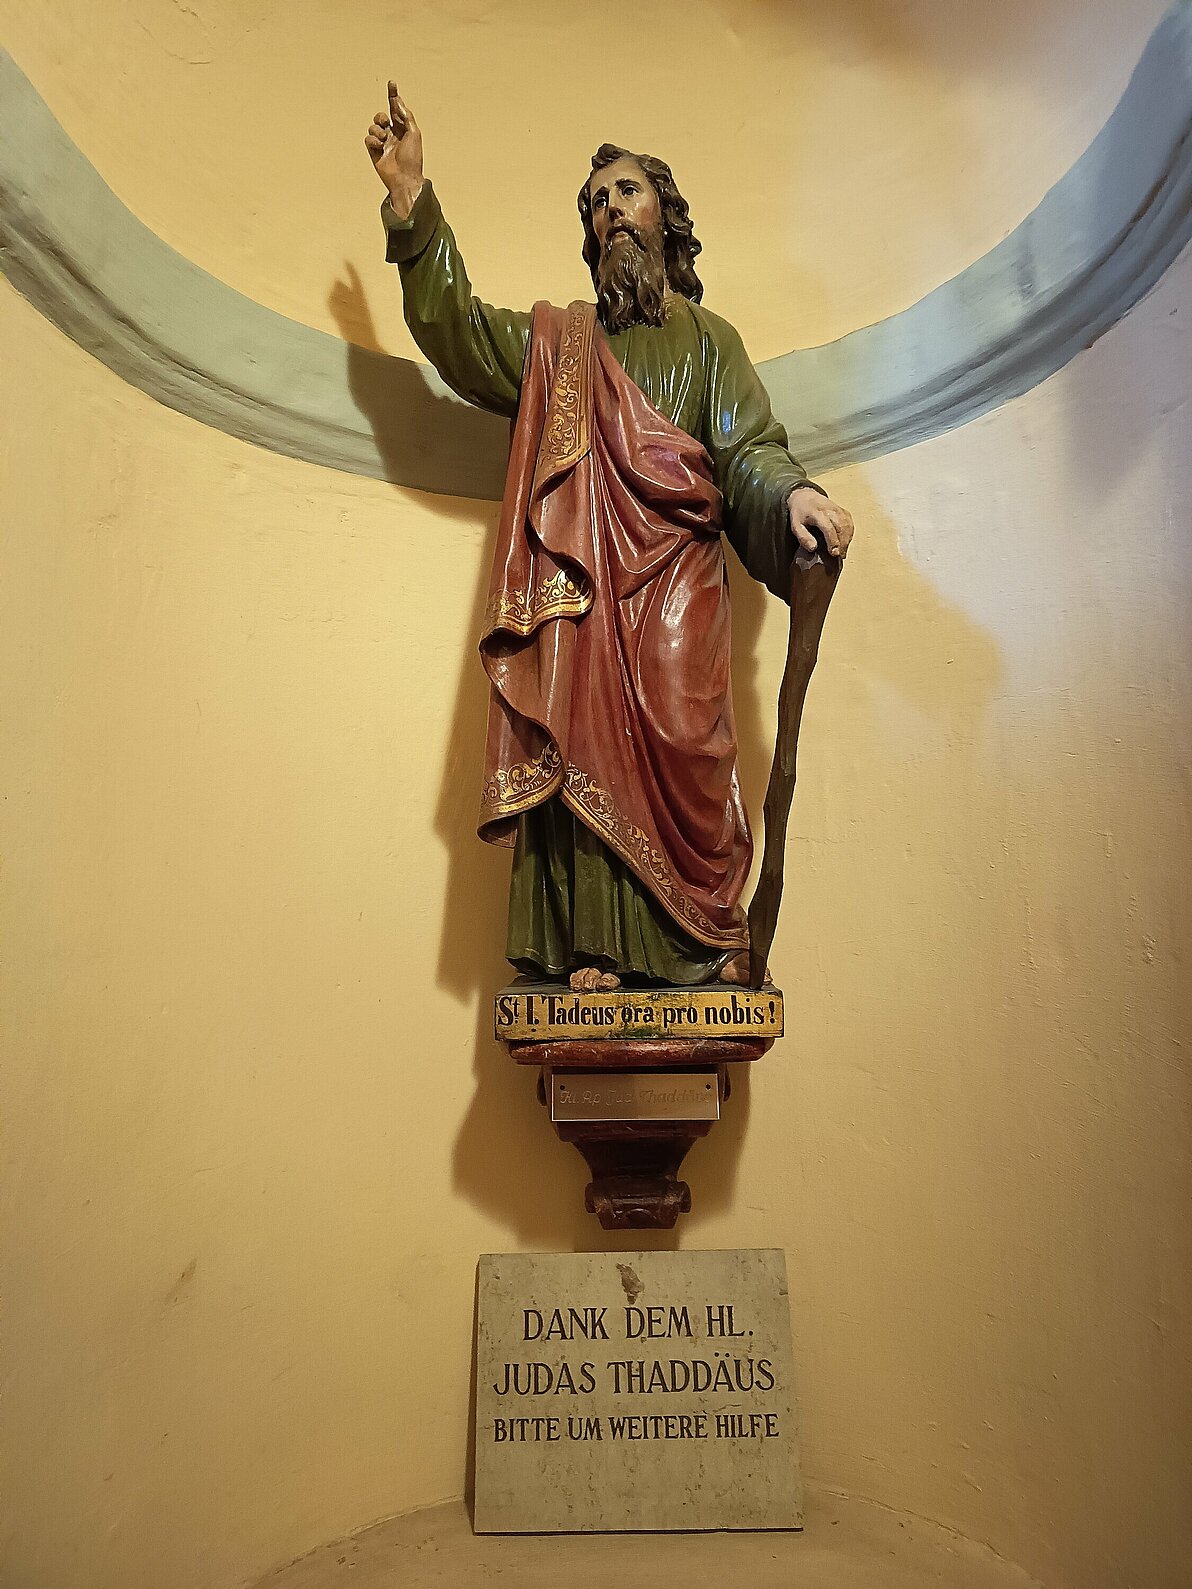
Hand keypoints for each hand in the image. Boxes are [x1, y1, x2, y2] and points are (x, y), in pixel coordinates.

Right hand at [364, 81, 423, 218]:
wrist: (404, 178)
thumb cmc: (413, 158)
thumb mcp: (414, 134)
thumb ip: (406, 117)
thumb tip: (398, 103)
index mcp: (403, 129)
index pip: (396, 109)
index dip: (393, 96)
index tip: (392, 83)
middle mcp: (393, 134)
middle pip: (381, 116)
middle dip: (381, 117)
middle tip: (386, 123)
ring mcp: (383, 142)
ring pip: (373, 126)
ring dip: (378, 130)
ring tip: (384, 140)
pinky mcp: (374, 151)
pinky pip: (368, 138)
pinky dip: (373, 141)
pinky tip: (380, 148)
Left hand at [787, 485, 853, 559]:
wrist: (805, 497)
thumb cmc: (801, 514)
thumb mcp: (796, 526)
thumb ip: (803, 538)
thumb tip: (813, 548)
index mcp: (817, 513)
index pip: (829, 528)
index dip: (833, 541)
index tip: (834, 553)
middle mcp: (829, 510)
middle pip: (841, 527)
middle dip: (842, 543)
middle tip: (840, 556)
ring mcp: (838, 509)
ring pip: (847, 526)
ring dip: (847, 540)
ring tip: (843, 552)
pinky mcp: (843, 511)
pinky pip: (849, 523)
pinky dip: (849, 534)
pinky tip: (845, 543)